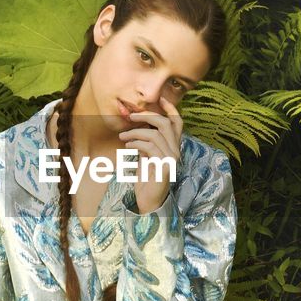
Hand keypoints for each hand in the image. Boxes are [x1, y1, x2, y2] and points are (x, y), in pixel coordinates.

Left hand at [119, 96, 181, 213]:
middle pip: (166, 124)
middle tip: (131, 117)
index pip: (177, 123)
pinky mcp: (165, 166)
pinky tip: (127, 147)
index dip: (170, 109)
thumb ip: (146, 142)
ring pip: (156, 134)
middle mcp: (176, 151)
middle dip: (147, 116)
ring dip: (136, 133)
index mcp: (173, 147)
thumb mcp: (145, 156)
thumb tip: (138, 128)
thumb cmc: (145, 180)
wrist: (148, 201)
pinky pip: (150, 147)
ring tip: (122, 137)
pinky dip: (136, 144)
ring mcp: (172, 159)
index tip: (160, 98)